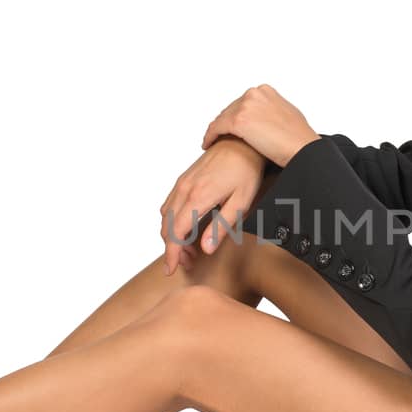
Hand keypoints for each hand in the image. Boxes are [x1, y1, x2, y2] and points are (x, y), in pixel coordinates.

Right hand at [159, 135, 268, 276]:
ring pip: (165, 216)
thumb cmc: (246, 171)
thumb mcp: (240, 202)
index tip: (171, 268)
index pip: (176, 233)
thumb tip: (206, 248)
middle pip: (167, 227)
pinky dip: (171, 220)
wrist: (241, 142)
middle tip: (186, 263)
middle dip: (173, 249)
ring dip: (171, 235)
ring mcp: (182, 183)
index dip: (172, 254)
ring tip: (188, 249)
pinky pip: (169, 204)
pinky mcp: (183, 179)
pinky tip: (184, 228)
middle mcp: (184, 189)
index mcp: (198, 197)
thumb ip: (221, 227)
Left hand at [200, 84, 319, 167]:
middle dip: (225, 124)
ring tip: (212, 141)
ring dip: (216, 130)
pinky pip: (216, 128)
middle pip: (230, 109)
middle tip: (219, 136)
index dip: (234, 116)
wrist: (302, 148)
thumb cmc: (299, 137)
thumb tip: (268, 118)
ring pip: (222, 118)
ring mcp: (245, 106)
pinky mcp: (238, 120)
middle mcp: (254, 94)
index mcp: (265, 91)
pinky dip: (210, 136)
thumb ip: (273, 111)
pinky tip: (208, 144)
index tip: (230, 127)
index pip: (242, 103)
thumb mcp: (288, 114)